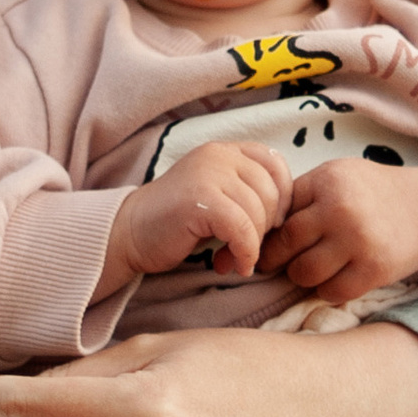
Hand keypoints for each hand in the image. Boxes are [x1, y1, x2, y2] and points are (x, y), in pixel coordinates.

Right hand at [107, 143, 291, 291]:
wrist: (130, 233)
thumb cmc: (176, 221)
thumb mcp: (217, 195)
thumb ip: (247, 192)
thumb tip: (287, 216)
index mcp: (225, 150)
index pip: (276, 165)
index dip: (283, 198)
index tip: (270, 224)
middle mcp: (218, 155)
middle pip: (271, 192)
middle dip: (266, 227)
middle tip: (245, 248)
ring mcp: (208, 174)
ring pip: (258, 212)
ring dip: (252, 245)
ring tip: (234, 260)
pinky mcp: (199, 200)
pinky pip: (242, 229)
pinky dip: (244, 252)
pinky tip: (232, 265)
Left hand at [262, 159, 417, 308]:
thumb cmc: (373, 192)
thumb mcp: (337, 176)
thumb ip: (301, 195)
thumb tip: (256, 225)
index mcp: (327, 181)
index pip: (278, 215)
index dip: (267, 233)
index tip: (265, 243)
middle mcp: (340, 210)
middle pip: (286, 247)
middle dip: (278, 258)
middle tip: (281, 261)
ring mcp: (358, 241)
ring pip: (303, 274)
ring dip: (303, 276)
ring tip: (312, 267)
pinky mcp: (374, 270)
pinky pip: (331, 292)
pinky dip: (328, 290)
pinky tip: (336, 278)